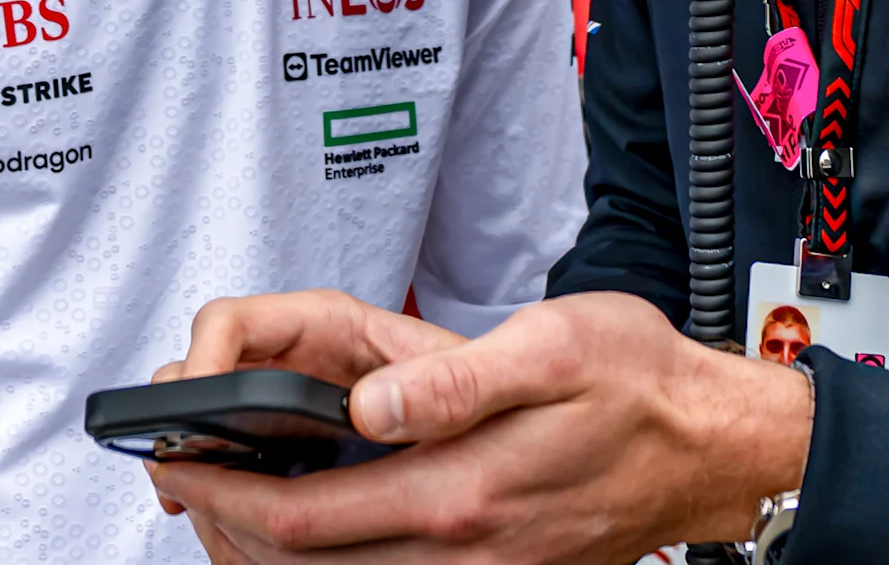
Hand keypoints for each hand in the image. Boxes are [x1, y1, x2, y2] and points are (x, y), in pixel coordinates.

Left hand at [147, 290, 811, 563]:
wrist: (713, 446)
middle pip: (304, 564)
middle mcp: (465, 550)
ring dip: (266, 549)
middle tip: (176, 480)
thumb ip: (452, 380)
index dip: (225, 492)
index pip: (305, 515)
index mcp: (463, 491)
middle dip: (227, 525)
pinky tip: (303, 528)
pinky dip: (324, 561)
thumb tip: (366, 400)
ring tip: (219, 503)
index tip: (175, 461)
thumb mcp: (552, 346)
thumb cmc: (639, 385)